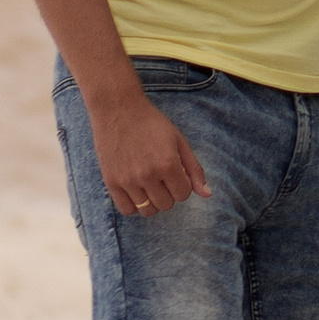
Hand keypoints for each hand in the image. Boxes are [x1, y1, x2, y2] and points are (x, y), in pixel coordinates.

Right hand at [91, 91, 210, 219]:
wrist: (118, 109)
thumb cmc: (151, 123)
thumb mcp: (179, 141)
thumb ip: (194, 169)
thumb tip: (207, 195)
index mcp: (168, 163)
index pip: (183, 194)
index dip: (182, 184)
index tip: (174, 172)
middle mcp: (148, 174)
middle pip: (166, 204)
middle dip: (168, 193)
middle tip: (161, 177)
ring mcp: (128, 180)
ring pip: (148, 210)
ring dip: (152, 201)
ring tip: (149, 185)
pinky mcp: (111, 182)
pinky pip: (126, 210)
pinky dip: (134, 205)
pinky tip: (135, 191)